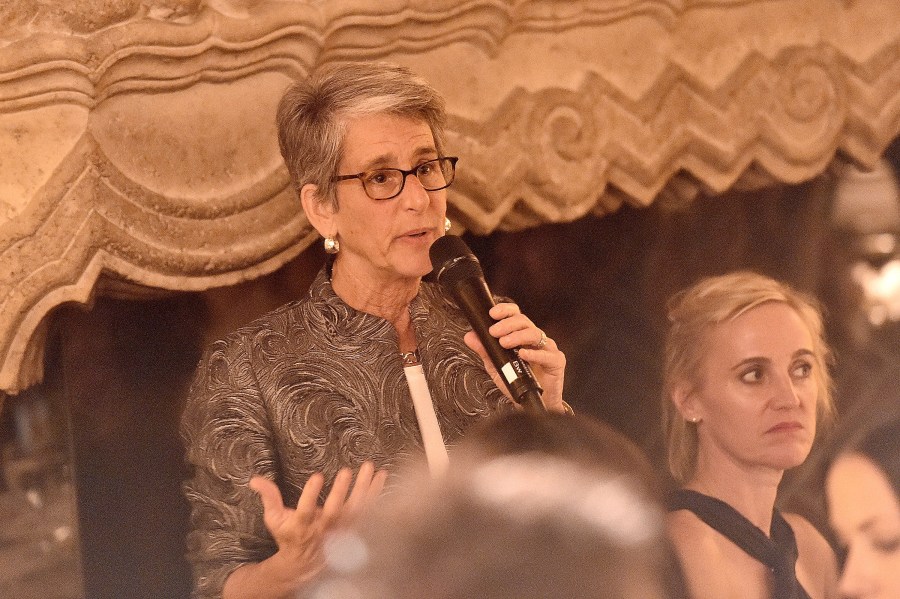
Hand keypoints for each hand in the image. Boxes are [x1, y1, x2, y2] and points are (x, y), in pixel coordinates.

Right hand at [248, 462, 386, 582]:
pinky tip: (382, 477)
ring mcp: (342, 530)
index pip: (306, 510)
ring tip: (371, 468)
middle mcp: (324, 529)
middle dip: (341, 492)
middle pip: (335, 511)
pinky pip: (369, 510)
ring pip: (356, 509)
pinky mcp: (355, 527)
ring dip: (365, 488)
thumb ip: (269, 497)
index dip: (311, 494)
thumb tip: (255, 479)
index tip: (316, 476)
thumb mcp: (275, 519)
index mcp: (303, 526)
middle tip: (346, 471)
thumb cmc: (291, 536)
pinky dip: (376, 494)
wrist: (306, 562)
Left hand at [463, 302, 565, 412]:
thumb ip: (485, 350)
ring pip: (534, 334)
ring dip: (517, 336)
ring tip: (504, 343)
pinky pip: (547, 354)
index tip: (492, 313)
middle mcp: (535, 338)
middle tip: (494, 332)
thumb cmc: (517, 381)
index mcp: (521, 334)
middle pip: (523, 321)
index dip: (505, 310)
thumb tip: (469, 336)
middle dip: (507, 324)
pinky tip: (522, 354)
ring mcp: (547, 348)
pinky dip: (534, 354)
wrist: (534, 402)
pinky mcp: (556, 361)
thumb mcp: (496, 366)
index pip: (515, 315)